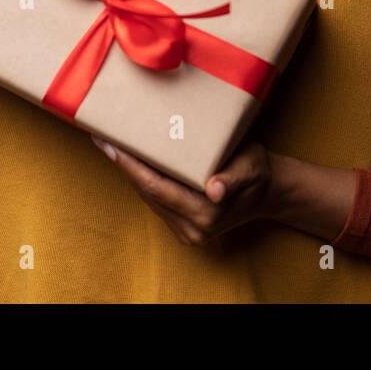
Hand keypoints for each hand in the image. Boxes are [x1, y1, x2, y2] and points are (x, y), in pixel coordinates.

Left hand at [92, 137, 277, 245]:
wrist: (269, 191)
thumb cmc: (258, 172)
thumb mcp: (251, 167)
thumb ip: (233, 177)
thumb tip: (215, 189)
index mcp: (206, 214)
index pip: (157, 188)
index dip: (131, 167)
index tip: (111, 145)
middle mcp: (193, 228)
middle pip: (148, 193)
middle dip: (124, 166)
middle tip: (102, 138)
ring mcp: (188, 231)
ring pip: (149, 197)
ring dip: (130, 172)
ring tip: (112, 145)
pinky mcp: (184, 227)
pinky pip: (157, 200)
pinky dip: (143, 180)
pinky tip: (131, 160)